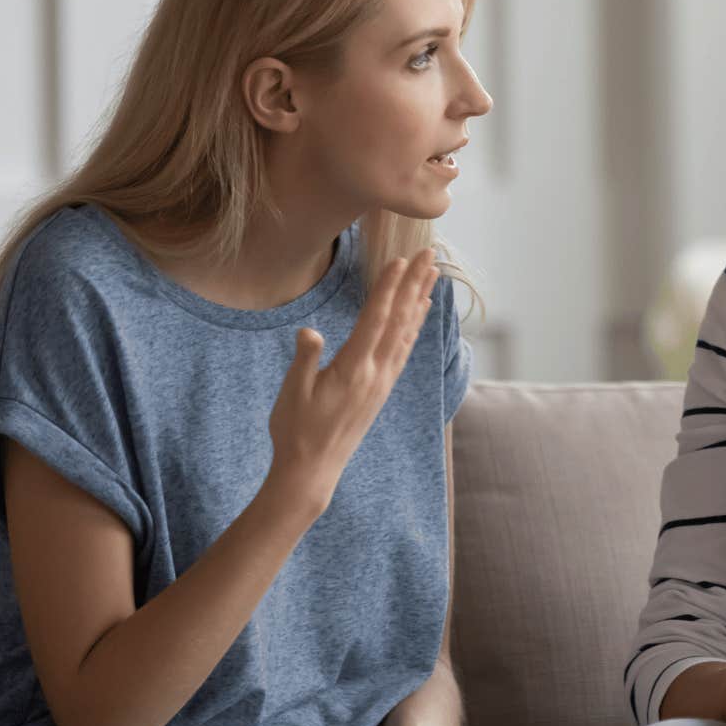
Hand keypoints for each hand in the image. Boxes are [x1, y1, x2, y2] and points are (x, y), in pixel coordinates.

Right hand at [265, 249, 439, 515]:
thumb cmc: (295, 431)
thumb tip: (310, 332)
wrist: (312, 471)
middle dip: (413, 284)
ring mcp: (381, 383)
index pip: (375, 320)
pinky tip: (419, 313)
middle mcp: (375, 374)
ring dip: (419, 300)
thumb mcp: (293, 393)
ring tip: (432, 274)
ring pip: (406, 333)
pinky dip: (413, 326)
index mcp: (353, 370)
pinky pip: (403, 350)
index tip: (400, 260)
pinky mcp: (381, 390)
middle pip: (399, 320)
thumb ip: (305, 360)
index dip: (388, 288)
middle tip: (428, 254)